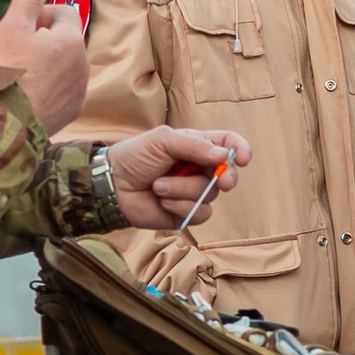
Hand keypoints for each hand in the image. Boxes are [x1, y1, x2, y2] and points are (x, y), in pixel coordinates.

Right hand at [0, 0, 88, 132]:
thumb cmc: (8, 72)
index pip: (63, 12)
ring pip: (62, 65)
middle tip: (15, 55)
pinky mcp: (72, 111)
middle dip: (41, 41)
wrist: (7, 124)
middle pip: (63, 39)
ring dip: (44, 65)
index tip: (20, 31)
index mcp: (72, 40)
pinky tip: (26, 96)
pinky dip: (47, 88)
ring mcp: (79, 90)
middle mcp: (83, 64)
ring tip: (19, 77)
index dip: (39, 17)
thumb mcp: (14, 26)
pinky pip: (61, 90)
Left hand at [107, 125, 251, 229]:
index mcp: (197, 146)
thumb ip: (195, 146)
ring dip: (183, 190)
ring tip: (159, 186)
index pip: (228, 143)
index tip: (242, 159)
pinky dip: (180, 207)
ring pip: (210, 195)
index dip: (240, 149)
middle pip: (228, 174)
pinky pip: (200, 213)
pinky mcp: (186, 213)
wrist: (112, 185)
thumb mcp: (163, 140)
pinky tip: (162, 201)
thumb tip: (224, 157)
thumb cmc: (134, 156)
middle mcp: (199, 169)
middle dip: (226, 177)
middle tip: (221, 181)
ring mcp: (193, 192)